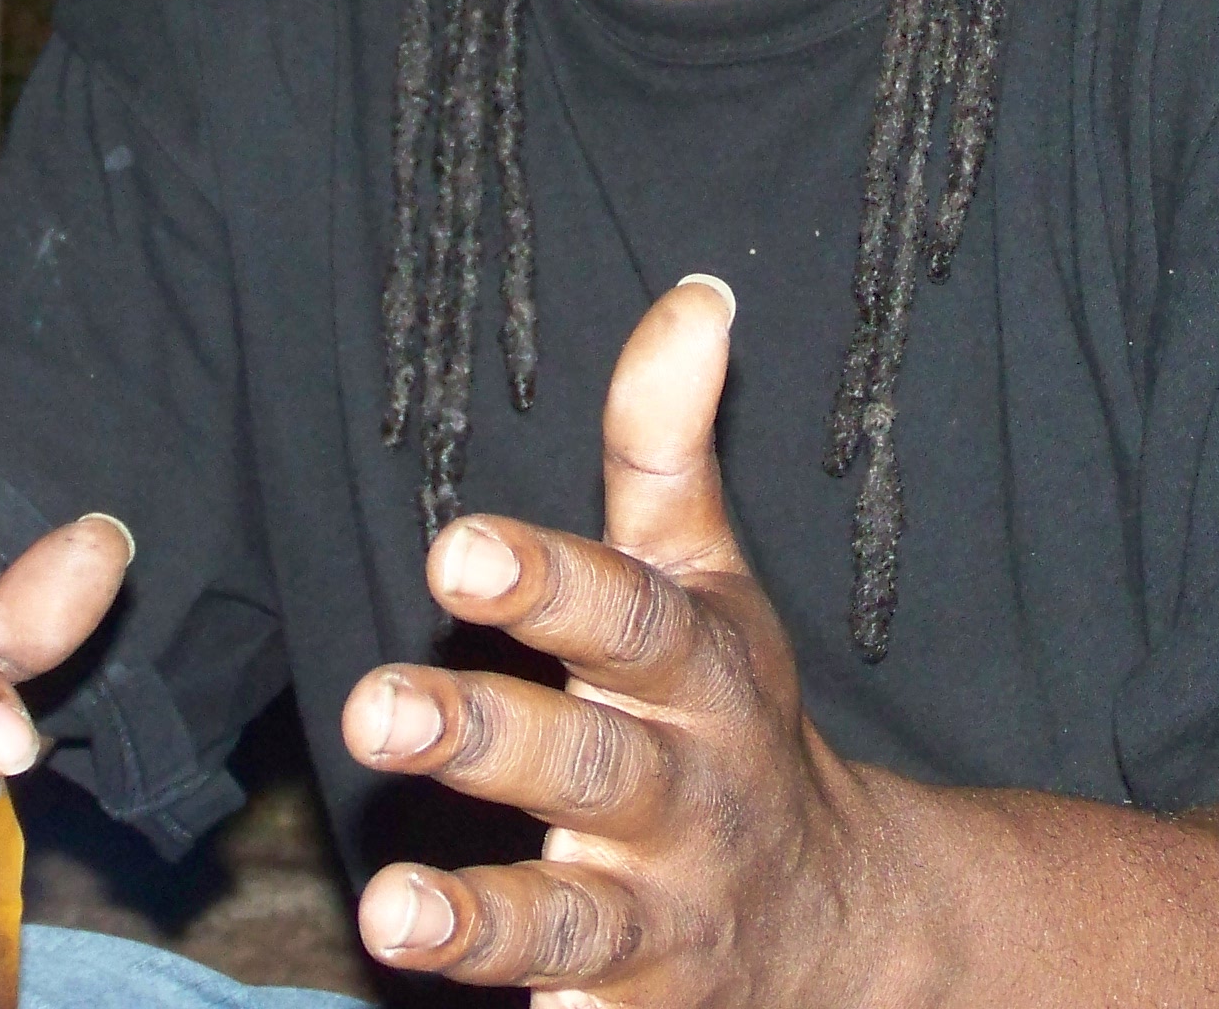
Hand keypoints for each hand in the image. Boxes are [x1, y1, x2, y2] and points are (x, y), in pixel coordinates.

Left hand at [343, 277, 910, 1006]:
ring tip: (386, 913)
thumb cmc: (728, 717)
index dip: (547, 579)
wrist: (842, 922)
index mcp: (697, 670)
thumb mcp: (708, 579)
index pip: (626, 612)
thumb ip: (667, 448)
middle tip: (375, 707)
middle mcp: (687, 791)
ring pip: (575, 915)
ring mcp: (664, 916)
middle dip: (489, 738)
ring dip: (484, 922)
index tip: (457, 547)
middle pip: (592, 762)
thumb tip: (692, 296)